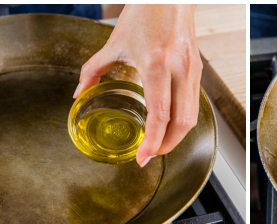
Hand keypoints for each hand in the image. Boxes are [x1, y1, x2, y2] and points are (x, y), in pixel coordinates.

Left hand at [74, 4, 201, 166]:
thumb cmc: (145, 13)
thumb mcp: (114, 43)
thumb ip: (94, 70)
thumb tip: (79, 92)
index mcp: (157, 64)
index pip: (160, 114)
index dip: (152, 141)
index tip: (142, 156)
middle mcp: (179, 69)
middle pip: (181, 123)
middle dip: (166, 146)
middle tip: (149, 155)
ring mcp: (192, 70)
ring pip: (191, 115)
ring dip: (176, 135)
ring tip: (158, 144)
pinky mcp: (197, 69)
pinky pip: (193, 102)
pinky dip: (182, 119)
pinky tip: (168, 123)